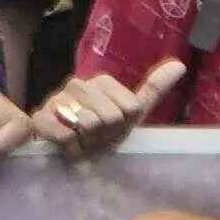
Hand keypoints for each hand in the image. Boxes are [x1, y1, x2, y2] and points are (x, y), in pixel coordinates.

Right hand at [35, 58, 181, 159]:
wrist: (68, 155)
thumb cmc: (100, 135)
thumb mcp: (130, 115)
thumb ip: (153, 89)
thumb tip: (180, 64)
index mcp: (101, 82)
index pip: (129, 108)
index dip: (123, 126)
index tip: (111, 130)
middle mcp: (77, 85)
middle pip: (110, 116)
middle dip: (104, 135)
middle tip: (95, 138)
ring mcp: (56, 100)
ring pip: (88, 123)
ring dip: (87, 142)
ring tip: (80, 141)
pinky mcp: (39, 118)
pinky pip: (64, 134)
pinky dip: (69, 146)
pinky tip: (66, 145)